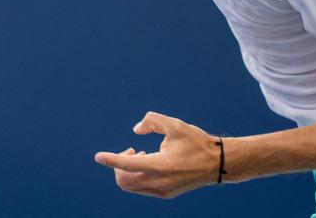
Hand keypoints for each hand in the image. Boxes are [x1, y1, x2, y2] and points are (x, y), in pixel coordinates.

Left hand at [94, 111, 221, 199]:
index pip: (127, 165)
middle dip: (118, 165)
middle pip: (124, 180)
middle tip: (129, 150)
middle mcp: (159, 182)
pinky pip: (142, 189)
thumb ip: (152, 121)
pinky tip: (148, 162)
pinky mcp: (166, 194)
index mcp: (160, 165)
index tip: (98, 156)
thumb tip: (136, 130)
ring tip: (140, 154)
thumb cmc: (196, 141)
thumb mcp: (174, 124)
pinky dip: (137, 176)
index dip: (111, 159)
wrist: (218, 163)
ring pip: (131, 187)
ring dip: (127, 171)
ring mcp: (162, 191)